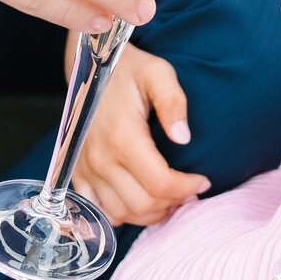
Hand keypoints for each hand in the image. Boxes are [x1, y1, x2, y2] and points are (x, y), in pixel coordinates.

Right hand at [67, 34, 209, 225]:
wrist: (90, 65)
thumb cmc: (128, 70)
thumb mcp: (158, 73)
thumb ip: (174, 102)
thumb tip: (183, 137)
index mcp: (122, 136)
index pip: (160, 183)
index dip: (187, 188)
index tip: (203, 180)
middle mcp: (100, 158)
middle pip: (143, 204)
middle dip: (173, 202)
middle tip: (190, 190)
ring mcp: (85, 167)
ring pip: (122, 214)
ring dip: (150, 212)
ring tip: (170, 196)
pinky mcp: (76, 172)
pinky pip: (98, 210)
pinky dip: (121, 214)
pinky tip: (140, 201)